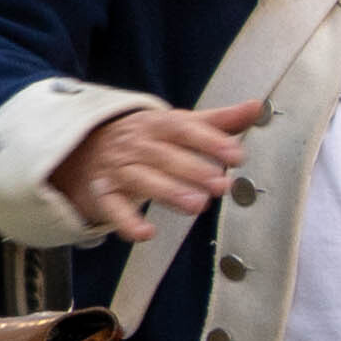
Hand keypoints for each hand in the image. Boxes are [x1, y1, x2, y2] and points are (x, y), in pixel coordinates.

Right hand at [46, 97, 270, 240]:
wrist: (84, 150)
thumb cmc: (145, 139)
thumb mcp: (179, 125)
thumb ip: (218, 121)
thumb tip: (256, 107)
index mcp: (156, 125)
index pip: (183, 129)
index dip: (209, 140)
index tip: (236, 153)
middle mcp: (136, 146)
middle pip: (163, 156)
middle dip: (193, 169)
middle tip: (221, 184)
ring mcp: (118, 170)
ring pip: (142, 180)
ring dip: (168, 192)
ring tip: (197, 205)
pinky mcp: (105, 196)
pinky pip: (114, 209)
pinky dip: (128, 222)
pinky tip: (146, 233)